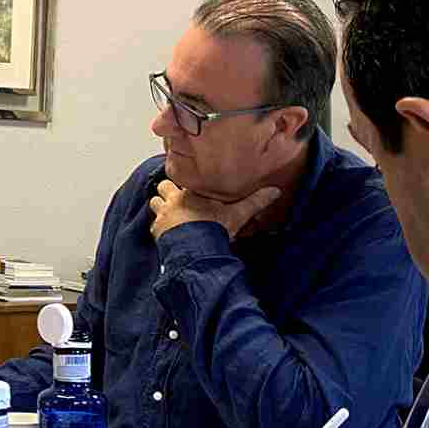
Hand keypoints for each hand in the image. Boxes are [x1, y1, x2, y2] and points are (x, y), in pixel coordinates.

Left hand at [148, 178, 281, 240]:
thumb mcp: (238, 214)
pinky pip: (153, 225)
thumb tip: (275, 191)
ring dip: (160, 207)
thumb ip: (255, 202)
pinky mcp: (157, 231)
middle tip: (176, 197)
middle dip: (167, 191)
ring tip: (169, 213)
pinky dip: (158, 228)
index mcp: (191, 191)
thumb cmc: (215, 228)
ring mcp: (162, 215)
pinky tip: (167, 232)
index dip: (186, 181)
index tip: (189, 184)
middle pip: (163, 186)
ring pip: (154, 202)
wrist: (198, 250)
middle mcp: (173, 199)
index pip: (183, 177)